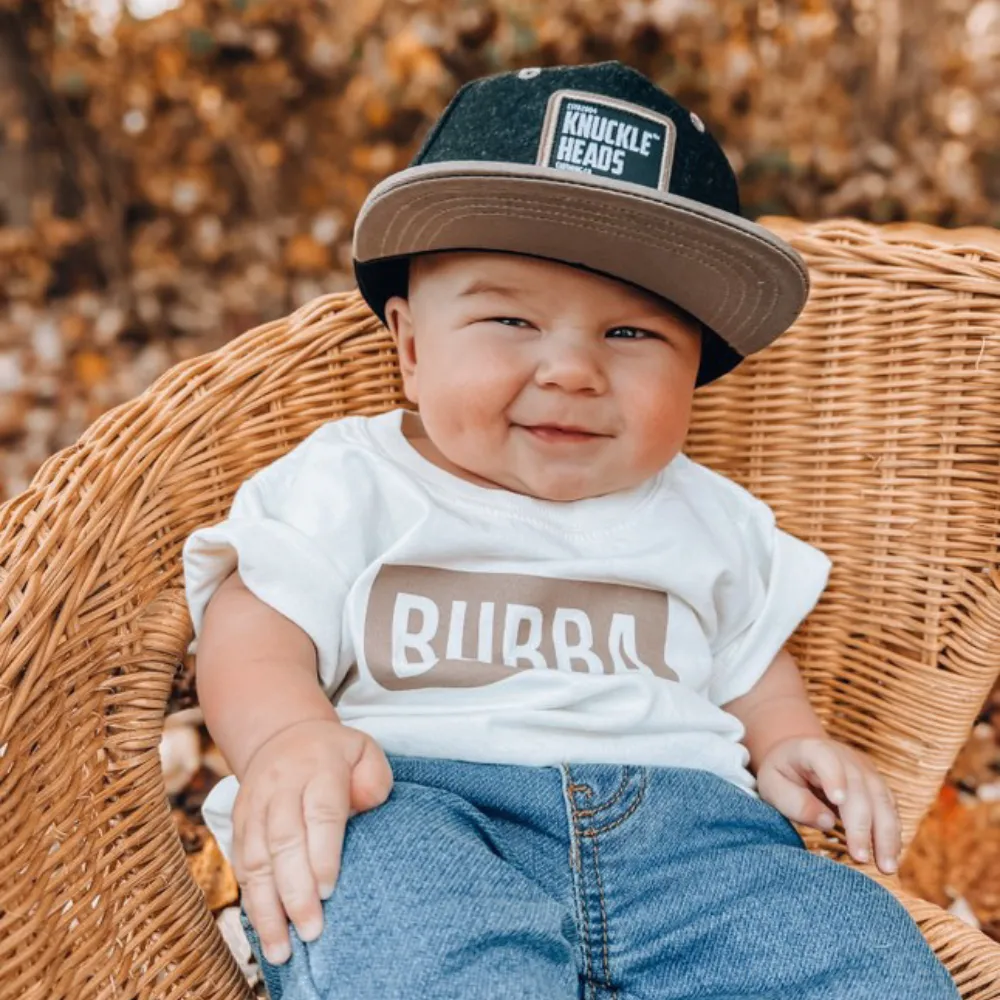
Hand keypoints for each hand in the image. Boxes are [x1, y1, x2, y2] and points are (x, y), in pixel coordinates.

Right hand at [231, 719, 392, 964]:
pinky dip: (251, 897)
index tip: (328, 891)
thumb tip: (365, 805)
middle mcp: (281, 785)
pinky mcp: (239, 821)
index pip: (320, 812)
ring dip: (267, 906)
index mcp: (319, 766)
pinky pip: (240, 862)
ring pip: (255, 857)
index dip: (322, 853)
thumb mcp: (365, 751)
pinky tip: (263, 927)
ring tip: (281, 946)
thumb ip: (374, 778)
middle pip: (284, 840)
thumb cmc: (336, 754)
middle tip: (311, 929)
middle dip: (295, 890)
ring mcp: (255, 803)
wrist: (284, 736)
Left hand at [756, 736, 900, 874]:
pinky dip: (892, 832)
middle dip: (862, 824)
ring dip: (887, 834)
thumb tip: (826, 821)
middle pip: (860, 788)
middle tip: (861, 858)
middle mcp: (844, 757)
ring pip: (882, 800)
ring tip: (886, 866)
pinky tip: (890, 856)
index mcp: (812, 750)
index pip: (826, 760)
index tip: (837, 801)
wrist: (799, 755)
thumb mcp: (772, 785)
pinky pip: (890, 808)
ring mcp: (864, 769)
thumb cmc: (783, 774)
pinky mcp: (876, 785)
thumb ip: (793, 801)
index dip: (834, 778)